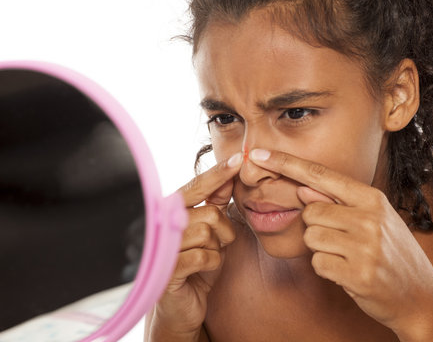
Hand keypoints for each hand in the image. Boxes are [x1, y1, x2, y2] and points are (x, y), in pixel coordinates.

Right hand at [151, 153, 241, 336]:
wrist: (181, 303)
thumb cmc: (196, 263)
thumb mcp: (210, 232)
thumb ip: (215, 204)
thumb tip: (229, 178)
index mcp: (173, 210)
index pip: (198, 186)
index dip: (219, 173)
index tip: (240, 158)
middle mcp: (164, 223)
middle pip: (210, 213)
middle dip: (223, 231)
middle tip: (218, 243)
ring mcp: (163, 246)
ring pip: (208, 234)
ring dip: (217, 249)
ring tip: (207, 257)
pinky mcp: (167, 269)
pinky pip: (204, 256)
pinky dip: (212, 264)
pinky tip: (202, 271)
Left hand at [248, 149, 432, 339]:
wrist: (420, 296)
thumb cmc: (392, 253)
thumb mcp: (375, 219)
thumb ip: (339, 203)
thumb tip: (303, 189)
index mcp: (372, 199)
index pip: (320, 175)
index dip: (286, 163)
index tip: (257, 154)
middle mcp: (370, 218)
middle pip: (309, 212)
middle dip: (316, 226)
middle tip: (342, 240)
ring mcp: (365, 247)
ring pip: (311, 237)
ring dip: (322, 249)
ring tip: (348, 256)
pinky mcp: (357, 274)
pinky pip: (318, 263)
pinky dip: (327, 269)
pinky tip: (349, 272)